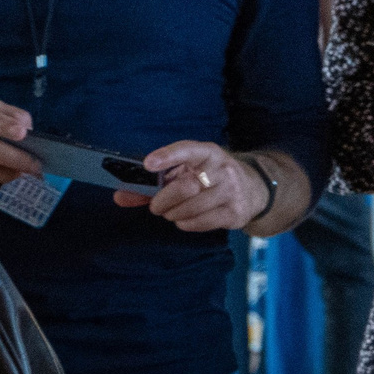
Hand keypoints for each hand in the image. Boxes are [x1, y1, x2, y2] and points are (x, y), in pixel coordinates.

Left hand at [128, 141, 270, 233]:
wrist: (254, 189)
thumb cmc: (209, 178)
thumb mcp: (187, 172)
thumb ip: (154, 183)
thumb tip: (120, 196)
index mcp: (208, 153)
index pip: (188, 149)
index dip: (168, 155)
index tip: (148, 164)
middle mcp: (223, 169)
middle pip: (185, 187)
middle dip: (163, 201)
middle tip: (156, 207)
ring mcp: (232, 191)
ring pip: (191, 208)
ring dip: (173, 214)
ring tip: (172, 213)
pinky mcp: (235, 211)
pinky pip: (201, 222)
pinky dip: (186, 224)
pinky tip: (186, 219)